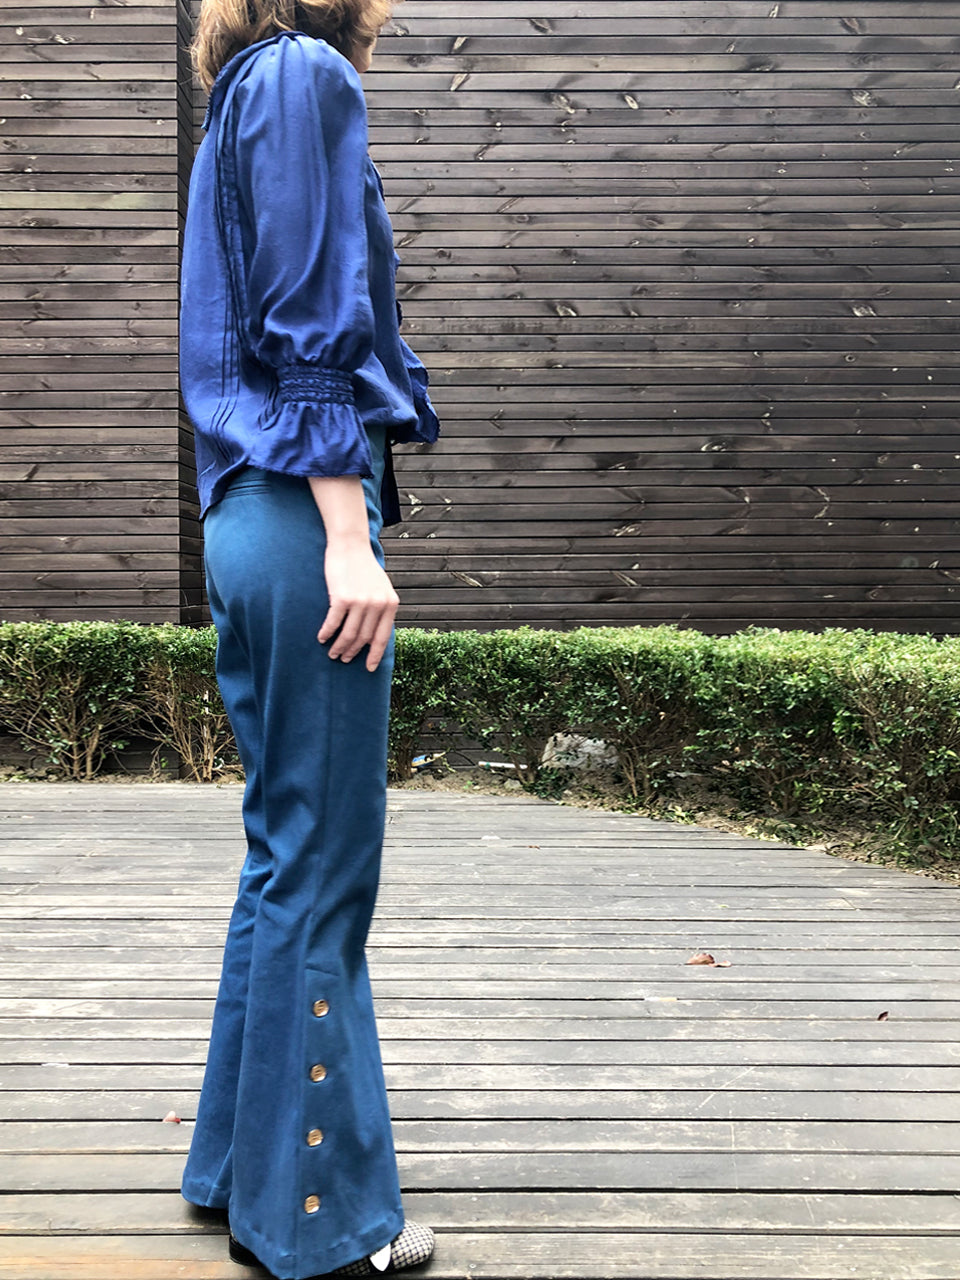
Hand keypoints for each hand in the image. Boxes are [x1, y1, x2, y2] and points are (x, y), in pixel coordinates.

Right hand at [317, 536, 398, 671]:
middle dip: (352, 652)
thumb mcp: (380, 587)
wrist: (350, 544)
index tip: (369, 668)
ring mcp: (361, 602)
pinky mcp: (342, 598)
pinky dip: (327, 633)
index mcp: (390, 604)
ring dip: (339, 647)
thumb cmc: (363, 566)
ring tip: (332, 653)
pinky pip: (333, 623)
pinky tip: (322, 638)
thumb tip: (373, 632)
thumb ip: (380, 607)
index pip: (382, 637)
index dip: (375, 655)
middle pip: (363, 638)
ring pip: (348, 635)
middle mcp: (378, 605)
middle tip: (343, 659)